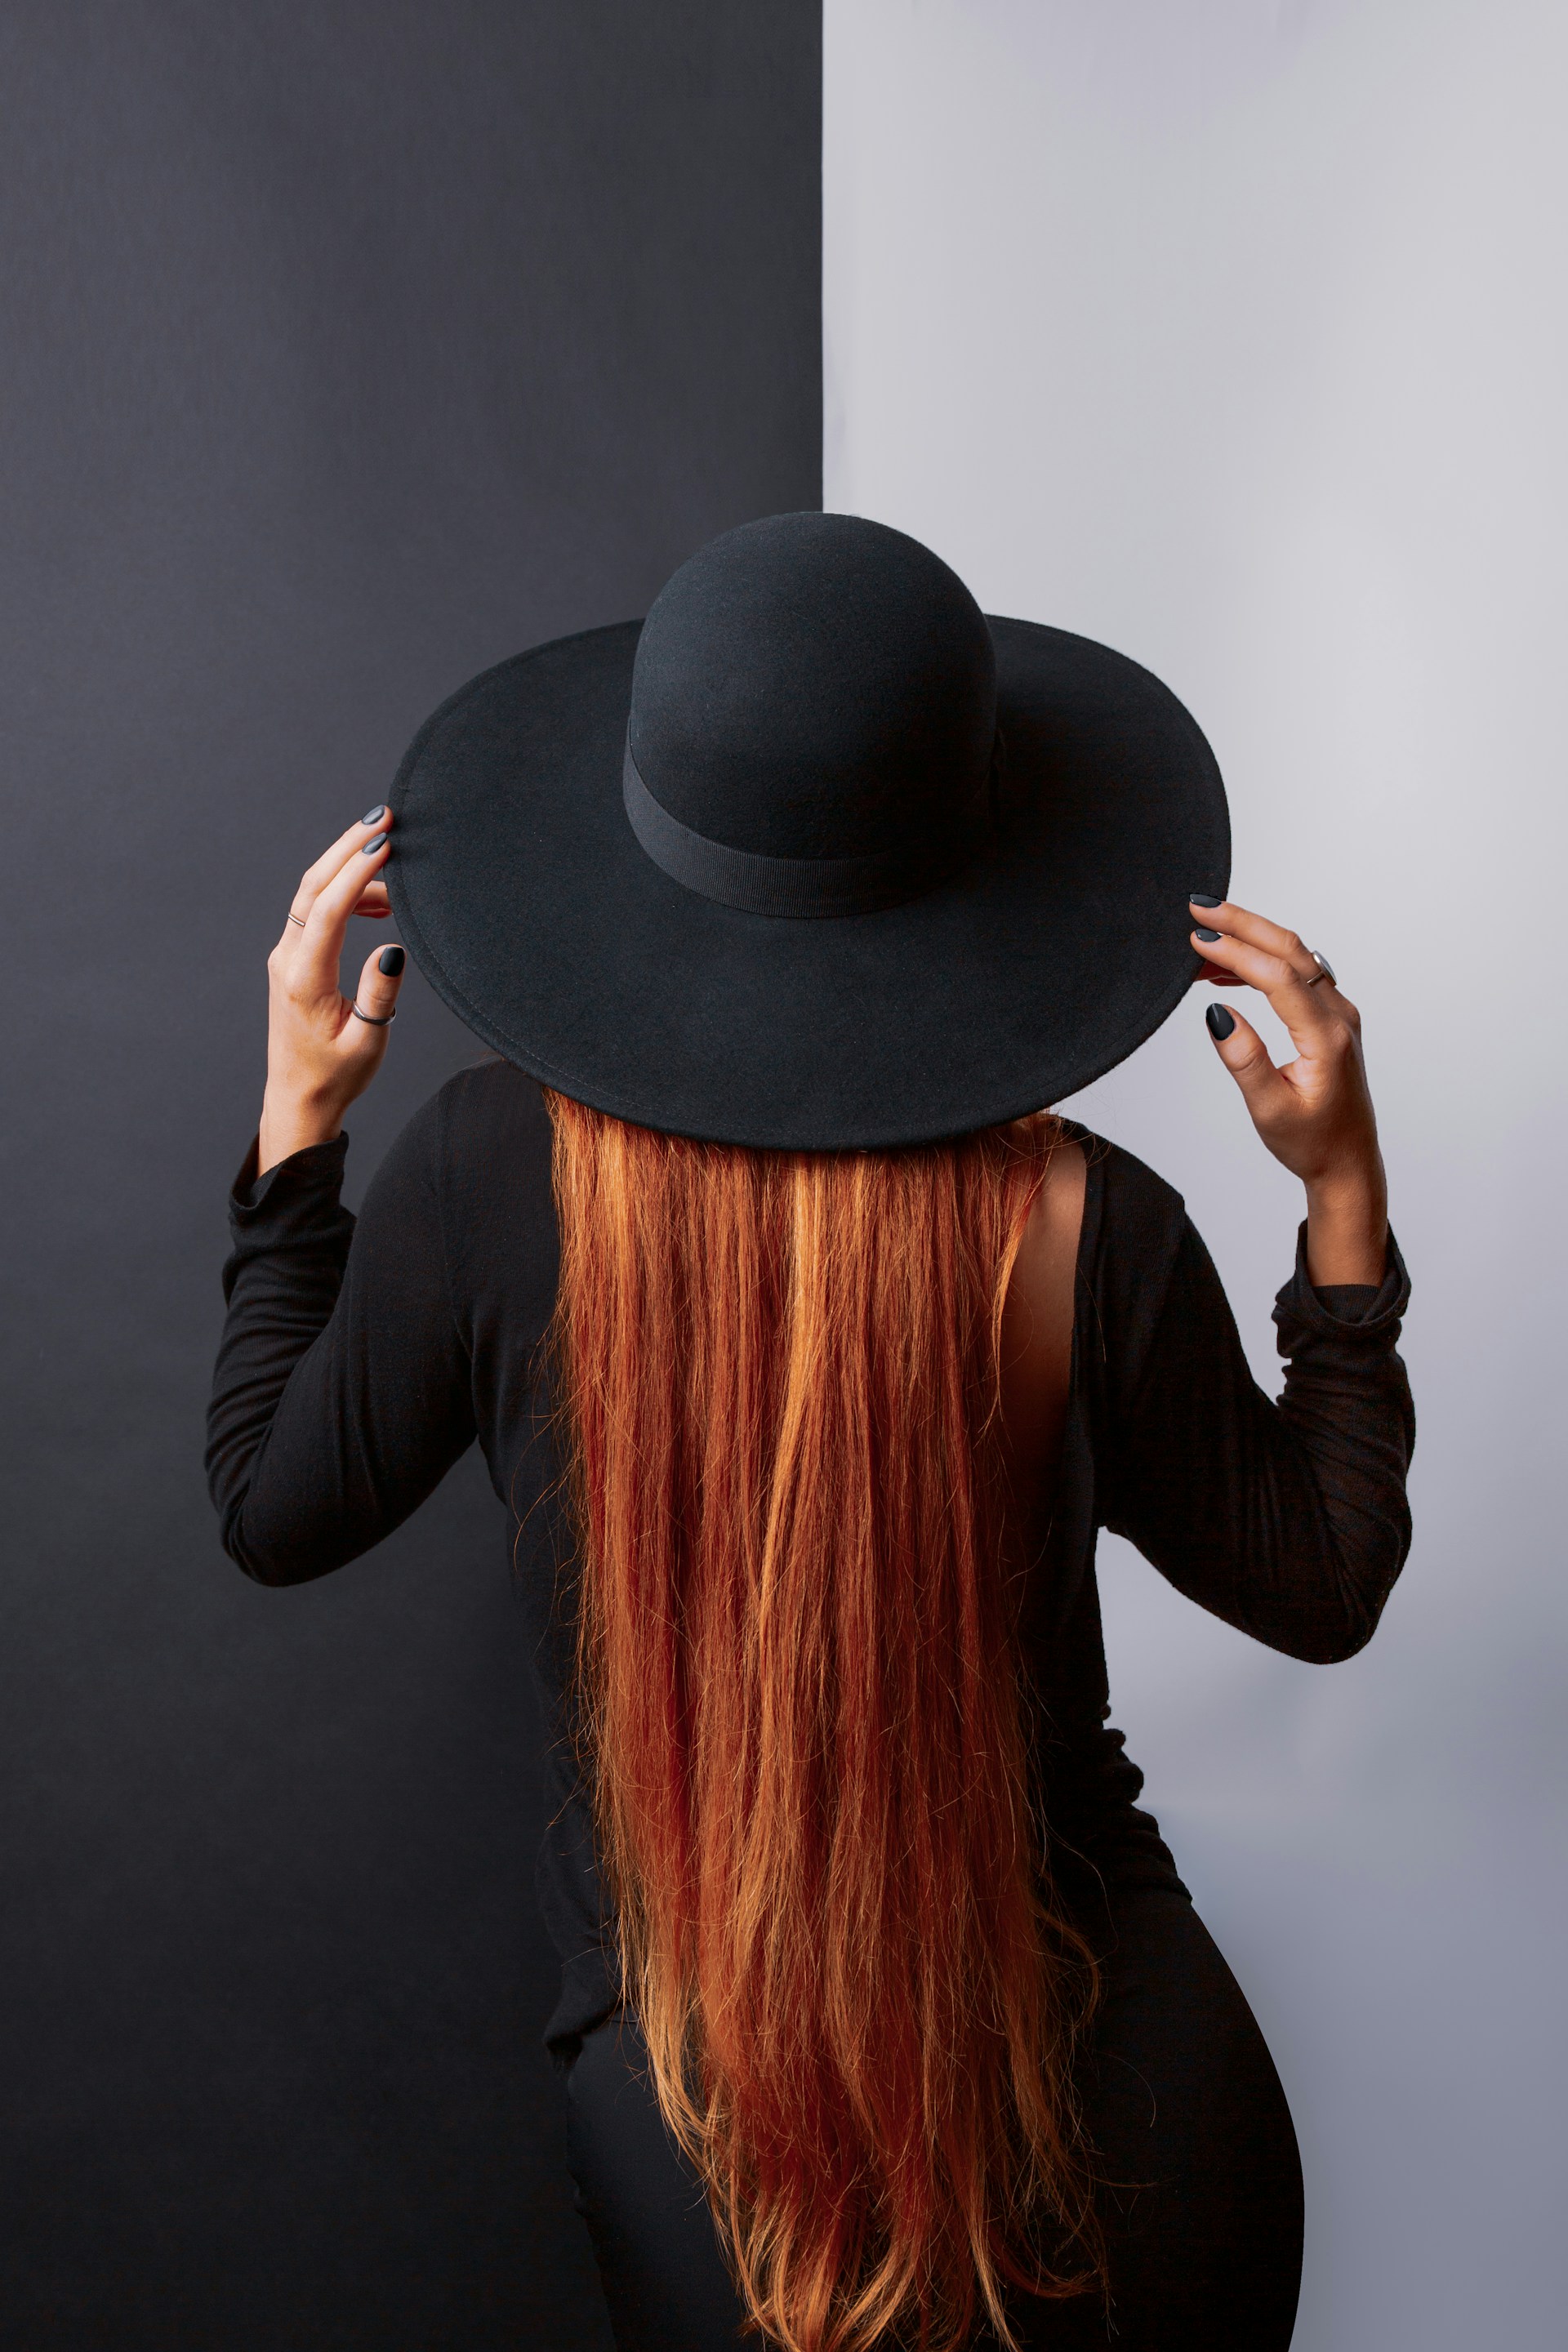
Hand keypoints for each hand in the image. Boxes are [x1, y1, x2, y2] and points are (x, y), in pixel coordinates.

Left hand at [258, 809, 404, 1173]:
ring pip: (314, 893)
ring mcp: (288, 955)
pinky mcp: (295, 957)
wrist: (299, 1098)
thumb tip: (393, 950)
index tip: (386, 842)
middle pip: (313, 885)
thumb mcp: (367, 1043)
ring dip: (351, 867)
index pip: (328, 909)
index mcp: (305, 979)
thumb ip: (379, 996)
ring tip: (397, 859)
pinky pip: (317, 910)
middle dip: (348, 845)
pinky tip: (381, 900)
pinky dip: (348, 893)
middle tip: (383, 814)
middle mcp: (289, 959)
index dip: (357, 872)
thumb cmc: (335, 1076)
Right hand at [1189, 896, 1387, 1285]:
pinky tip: (1225, 970)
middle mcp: (1338, 1016)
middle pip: (1291, 949)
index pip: (1278, 976)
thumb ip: (1245, 1061)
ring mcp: (1338, 1013)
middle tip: (1198, 906)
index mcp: (1326, 1037)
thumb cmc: (1310, 1142)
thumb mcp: (1269, 1110)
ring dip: (1250, 939)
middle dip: (1243, 923)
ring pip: (1294, 956)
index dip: (1236, 951)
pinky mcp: (1329, 1017)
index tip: (1197, 938)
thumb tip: (1217, 1013)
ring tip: (1201, 939)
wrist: (1347, 1161)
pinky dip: (1261, 961)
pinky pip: (1296, 973)